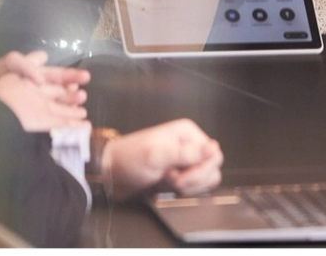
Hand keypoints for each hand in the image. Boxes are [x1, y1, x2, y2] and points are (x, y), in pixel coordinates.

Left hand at [0, 50, 89, 131]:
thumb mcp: (10, 64)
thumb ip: (28, 61)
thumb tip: (45, 57)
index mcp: (30, 77)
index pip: (54, 75)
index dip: (68, 76)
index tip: (83, 77)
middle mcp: (35, 93)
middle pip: (59, 93)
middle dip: (72, 94)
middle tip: (83, 94)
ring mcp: (36, 109)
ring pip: (59, 109)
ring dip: (72, 110)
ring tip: (84, 110)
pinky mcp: (36, 124)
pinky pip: (56, 124)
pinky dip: (71, 126)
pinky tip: (84, 125)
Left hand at [101, 119, 223, 200]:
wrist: (112, 173)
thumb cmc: (129, 159)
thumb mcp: (156, 154)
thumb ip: (187, 153)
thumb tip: (213, 147)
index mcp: (187, 134)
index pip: (214, 155)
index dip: (200, 170)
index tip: (179, 176)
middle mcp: (189, 146)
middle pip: (212, 169)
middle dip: (193, 180)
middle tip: (171, 180)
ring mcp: (185, 162)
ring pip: (204, 181)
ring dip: (188, 187)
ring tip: (167, 182)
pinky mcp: (179, 176)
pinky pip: (193, 188)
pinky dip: (182, 192)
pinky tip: (166, 188)